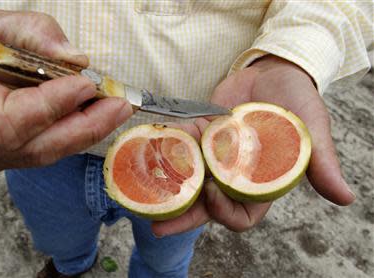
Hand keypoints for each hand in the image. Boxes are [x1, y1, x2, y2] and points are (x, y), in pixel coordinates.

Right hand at [0, 9, 132, 172]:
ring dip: (82, 132)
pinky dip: (65, 136)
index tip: (86, 83)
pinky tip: (86, 118)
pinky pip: (36, 153)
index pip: (8, 120)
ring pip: (40, 154)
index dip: (52, 105)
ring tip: (112, 111)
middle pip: (35, 147)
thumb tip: (75, 58)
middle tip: (120, 106)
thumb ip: (32, 33)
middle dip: (87, 126)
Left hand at [152, 55, 354, 235]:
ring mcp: (212, 155)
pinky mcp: (199, 133)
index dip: (226, 213)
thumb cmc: (298, 104)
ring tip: (139, 194)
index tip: (215, 191)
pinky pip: (179, 146)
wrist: (275, 72)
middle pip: (205, 206)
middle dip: (182, 216)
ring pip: (186, 179)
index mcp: (259, 184)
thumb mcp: (313, 132)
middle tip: (157, 224)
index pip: (240, 216)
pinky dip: (163, 149)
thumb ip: (321, 163)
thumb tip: (346, 199)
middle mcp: (231, 175)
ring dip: (164, 187)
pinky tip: (144, 153)